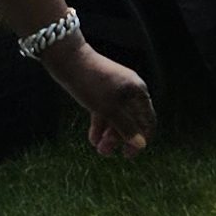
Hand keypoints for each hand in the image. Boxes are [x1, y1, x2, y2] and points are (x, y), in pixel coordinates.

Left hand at [45, 40, 154, 157]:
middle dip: (119, 139)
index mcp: (138, 91)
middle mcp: (131, 90)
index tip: (128, 155)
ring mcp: (115, 90)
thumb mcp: (108, 108)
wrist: (67, 59)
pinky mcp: (101, 90)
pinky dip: (100, 124)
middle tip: (104, 153)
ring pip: (117, 117)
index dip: (140, 140)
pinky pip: (105, 111)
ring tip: (98, 149)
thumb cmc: (90, 82)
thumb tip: (141, 145)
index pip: (147, 121)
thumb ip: (125, 127)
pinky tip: (92, 138)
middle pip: (131, 121)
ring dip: (108, 134)